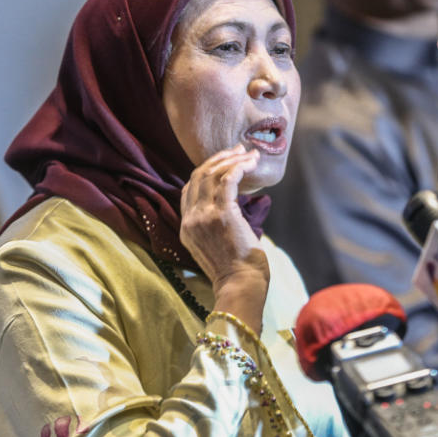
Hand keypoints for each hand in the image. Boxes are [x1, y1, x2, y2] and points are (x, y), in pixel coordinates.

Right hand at [179, 144, 269, 331]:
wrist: (240, 287)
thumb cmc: (236, 271)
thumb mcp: (214, 246)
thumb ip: (214, 226)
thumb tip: (232, 208)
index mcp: (186, 227)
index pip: (188, 189)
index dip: (205, 170)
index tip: (224, 162)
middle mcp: (190, 219)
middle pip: (198, 176)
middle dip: (218, 158)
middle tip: (237, 149)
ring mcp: (204, 216)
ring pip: (213, 174)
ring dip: (233, 159)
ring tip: (249, 153)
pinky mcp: (222, 214)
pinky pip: (227, 179)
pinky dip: (239, 166)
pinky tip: (251, 162)